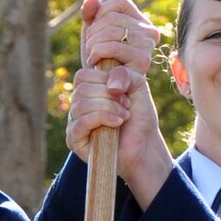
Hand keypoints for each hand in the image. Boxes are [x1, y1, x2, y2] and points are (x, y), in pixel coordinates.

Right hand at [66, 66, 171, 206]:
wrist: (145, 146)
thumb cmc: (140, 118)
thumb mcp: (138, 87)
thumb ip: (126, 73)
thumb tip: (110, 84)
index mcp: (89, 91)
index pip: (82, 76)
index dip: (103, 78)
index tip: (123, 90)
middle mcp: (78, 106)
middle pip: (82, 89)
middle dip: (109, 95)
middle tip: (127, 105)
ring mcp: (75, 123)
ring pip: (82, 105)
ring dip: (108, 108)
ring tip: (124, 116)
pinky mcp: (74, 140)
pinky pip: (81, 122)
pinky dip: (102, 118)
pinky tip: (117, 123)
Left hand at [80, 0, 160, 75]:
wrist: (106, 93)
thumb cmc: (101, 62)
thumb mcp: (94, 35)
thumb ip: (91, 17)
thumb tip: (90, 1)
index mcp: (141, 22)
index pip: (120, 2)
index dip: (101, 12)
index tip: (94, 29)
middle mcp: (149, 33)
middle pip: (112, 17)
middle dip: (93, 32)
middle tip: (89, 48)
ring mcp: (147, 48)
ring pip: (111, 32)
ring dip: (93, 45)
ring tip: (91, 56)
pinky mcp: (142, 63)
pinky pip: (113, 48)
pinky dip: (97, 54)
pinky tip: (93, 62)